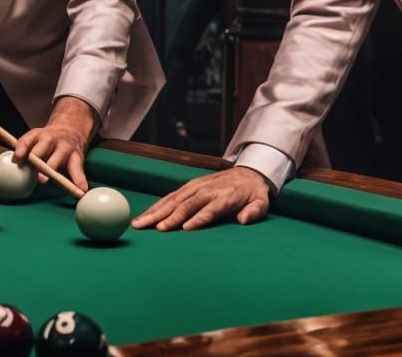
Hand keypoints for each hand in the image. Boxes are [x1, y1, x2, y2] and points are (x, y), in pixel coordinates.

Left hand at [12, 96, 99, 192]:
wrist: (71, 128)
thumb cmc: (48, 139)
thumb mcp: (34, 138)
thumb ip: (24, 149)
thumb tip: (15, 162)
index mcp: (38, 135)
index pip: (27, 140)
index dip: (21, 150)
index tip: (16, 160)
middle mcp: (51, 140)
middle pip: (42, 149)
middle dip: (36, 161)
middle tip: (33, 174)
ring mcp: (64, 147)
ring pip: (58, 158)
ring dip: (52, 170)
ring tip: (47, 180)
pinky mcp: (76, 156)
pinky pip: (78, 169)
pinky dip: (79, 180)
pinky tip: (81, 189)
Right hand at [131, 166, 270, 230]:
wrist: (247, 172)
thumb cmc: (252, 193)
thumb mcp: (261, 202)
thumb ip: (254, 211)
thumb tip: (244, 220)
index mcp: (224, 196)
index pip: (210, 209)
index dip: (198, 218)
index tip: (185, 229)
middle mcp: (206, 191)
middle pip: (186, 205)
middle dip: (169, 217)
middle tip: (155, 229)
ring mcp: (195, 187)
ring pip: (173, 201)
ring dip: (156, 212)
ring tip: (140, 224)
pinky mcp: (188, 187)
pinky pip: (169, 197)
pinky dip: (156, 207)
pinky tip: (145, 215)